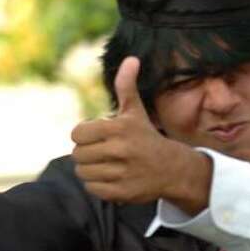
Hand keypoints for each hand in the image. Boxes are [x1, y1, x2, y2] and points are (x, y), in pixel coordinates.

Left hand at [70, 57, 211, 212]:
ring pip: (83, 173)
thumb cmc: (146, 136)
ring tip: (106, 165)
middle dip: (87, 153)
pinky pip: (92, 189)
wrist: (172, 169)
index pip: (77, 134)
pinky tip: (110, 178)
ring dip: (90, 170)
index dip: (83, 135)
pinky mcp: (123, 192)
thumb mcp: (136, 111)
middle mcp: (121, 150)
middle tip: (102, 152)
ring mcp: (122, 172)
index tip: (96, 137)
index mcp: (119, 128)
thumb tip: (131, 59)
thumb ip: (126, 86)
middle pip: (78, 155)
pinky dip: (97, 185)